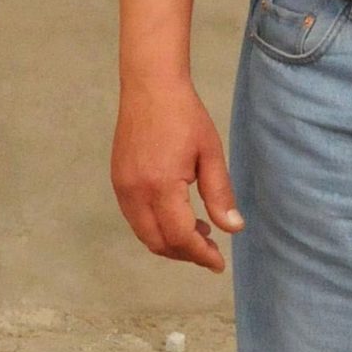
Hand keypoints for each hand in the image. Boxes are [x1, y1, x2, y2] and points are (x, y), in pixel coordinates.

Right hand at [112, 78, 244, 272]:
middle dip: (185, 254)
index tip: (219, 263)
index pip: (180, 236)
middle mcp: (136, 192)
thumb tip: (233, 229)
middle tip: (210, 251)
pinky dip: (155, 228)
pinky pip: (135, 219)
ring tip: (198, 233)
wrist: (150, 87)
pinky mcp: (117, 181)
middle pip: (158, 242)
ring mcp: (122, 188)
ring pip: (144, 234)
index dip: (201, 255)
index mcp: (161, 186)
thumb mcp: (211, 154)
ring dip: (170, 243)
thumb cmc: (186, 116)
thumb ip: (220, 194)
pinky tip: (176, 217)